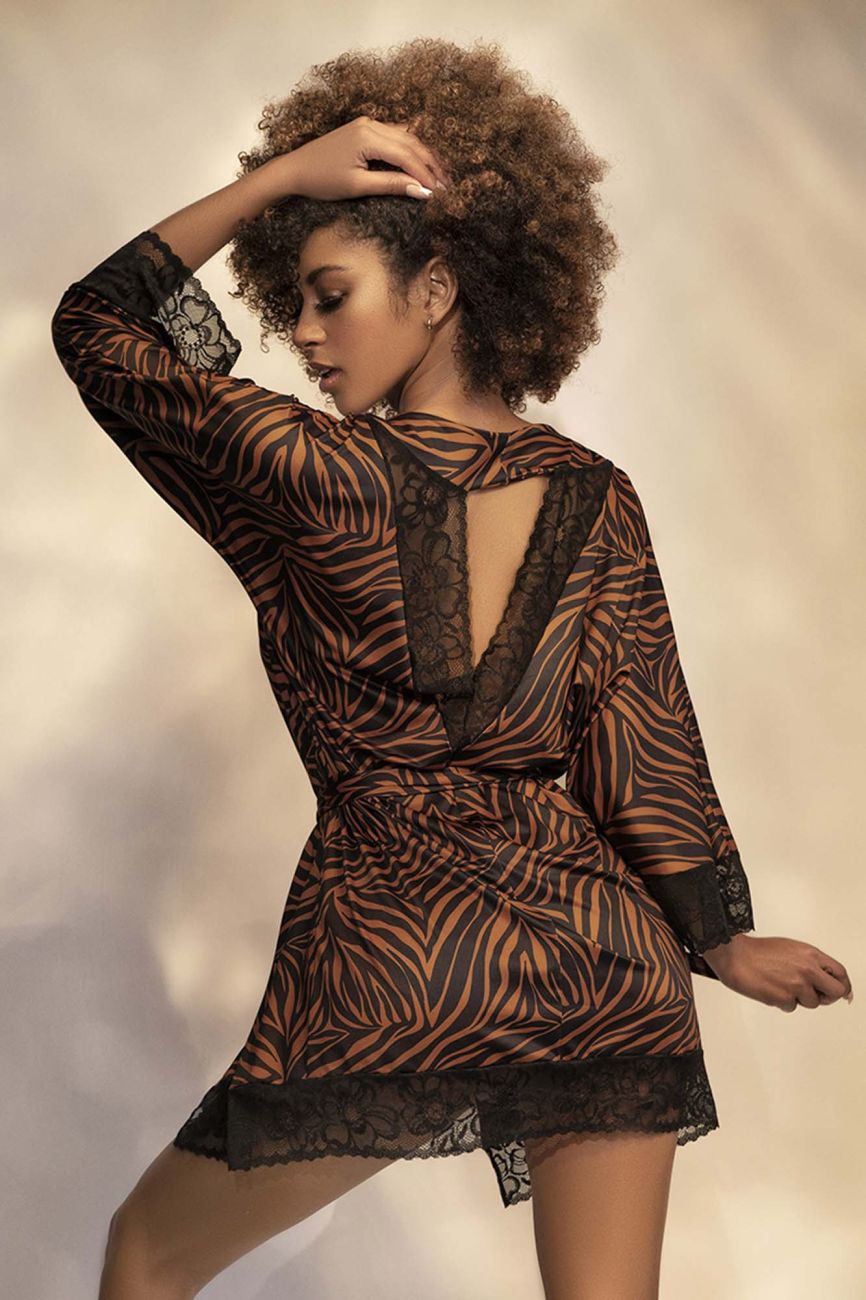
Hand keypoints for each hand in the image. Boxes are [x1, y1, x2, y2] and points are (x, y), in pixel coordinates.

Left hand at [276, 116, 451, 202]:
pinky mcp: (364, 129)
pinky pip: (394, 136)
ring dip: (423, 156)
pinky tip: (420, 161)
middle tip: (447, 184)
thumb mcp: (358, 186)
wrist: (295, 170)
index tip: (441, 191)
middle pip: (411, 142)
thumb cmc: (321, 180)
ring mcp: (367, 124)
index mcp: (368, 136)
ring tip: (438, 175)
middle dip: (430, 164)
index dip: (426, 174)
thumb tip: (421, 190)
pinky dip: (409, 150)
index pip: (407, 155)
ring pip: (405, 137)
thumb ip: (391, 185)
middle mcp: (370, 124)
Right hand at [701, 933, 853, 1010]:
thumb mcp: (792, 949)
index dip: (844, 985)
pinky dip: (783, 1001)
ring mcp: (797, 985)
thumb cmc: (758, 951)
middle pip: (835, 992)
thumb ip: (811, 963)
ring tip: (782, 984)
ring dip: (800, 998)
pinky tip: (772, 988)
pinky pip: (792, 1007)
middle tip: (814, 994)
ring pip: (812, 1003)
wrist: (735, 956)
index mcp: (811, 955)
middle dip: (826, 996)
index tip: (845, 992)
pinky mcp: (784, 998)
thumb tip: (826, 978)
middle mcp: (808, 970)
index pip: (840, 973)